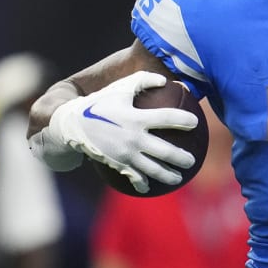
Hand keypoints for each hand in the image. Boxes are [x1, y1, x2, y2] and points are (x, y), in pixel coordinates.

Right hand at [30, 72, 197, 192]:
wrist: (72, 125)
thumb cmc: (100, 103)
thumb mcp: (120, 88)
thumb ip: (143, 80)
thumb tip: (166, 80)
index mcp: (136, 118)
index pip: (166, 118)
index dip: (183, 120)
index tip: (195, 123)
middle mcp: (133, 138)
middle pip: (165, 151)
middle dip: (182, 158)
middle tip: (191, 161)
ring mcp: (126, 154)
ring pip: (153, 169)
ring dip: (168, 176)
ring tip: (179, 179)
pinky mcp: (118, 164)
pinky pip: (134, 177)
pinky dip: (142, 183)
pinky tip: (150, 187)